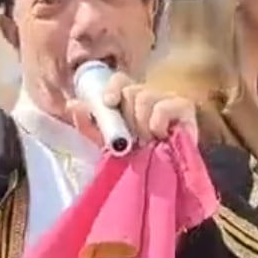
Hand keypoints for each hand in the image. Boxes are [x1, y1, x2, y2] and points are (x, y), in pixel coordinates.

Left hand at [69, 73, 198, 144]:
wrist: (166, 177)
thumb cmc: (136, 157)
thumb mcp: (106, 143)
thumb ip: (89, 124)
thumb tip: (72, 104)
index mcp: (129, 100)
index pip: (120, 79)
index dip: (113, 88)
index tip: (109, 102)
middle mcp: (148, 95)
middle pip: (131, 90)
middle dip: (127, 117)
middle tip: (132, 138)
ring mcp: (167, 99)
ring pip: (145, 97)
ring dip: (141, 124)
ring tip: (146, 141)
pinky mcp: (184, 108)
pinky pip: (165, 107)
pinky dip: (157, 123)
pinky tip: (160, 137)